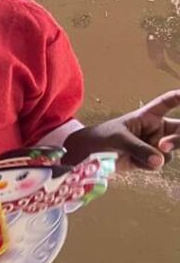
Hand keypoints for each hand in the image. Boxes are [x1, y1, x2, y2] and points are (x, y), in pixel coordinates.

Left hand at [65, 89, 179, 170]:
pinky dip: (147, 165)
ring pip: (170, 152)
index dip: (179, 98)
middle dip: (178, 139)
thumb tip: (159, 161)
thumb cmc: (103, 137)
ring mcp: (155, 145)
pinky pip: (159, 163)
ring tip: (135, 153)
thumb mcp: (119, 138)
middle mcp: (156, 129)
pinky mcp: (151, 159)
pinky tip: (133, 161)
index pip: (166, 103)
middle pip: (179, 130)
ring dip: (157, 155)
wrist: (91, 155)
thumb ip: (139, 148)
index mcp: (147, 115)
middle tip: (163, 144)